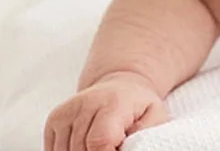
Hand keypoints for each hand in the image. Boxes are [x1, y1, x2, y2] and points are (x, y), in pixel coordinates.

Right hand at [43, 71, 168, 150]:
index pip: (99, 141)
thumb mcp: (155, 117)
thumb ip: (146, 134)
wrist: (122, 86)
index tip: (117, 150)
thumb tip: (132, 148)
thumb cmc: (139, 107)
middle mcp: (87, 103)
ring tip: (101, 145)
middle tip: (112, 145)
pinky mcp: (55, 118)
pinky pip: (54, 150)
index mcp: (114, 102)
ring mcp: (68, 110)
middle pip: (81, 150)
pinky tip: (85, 146)